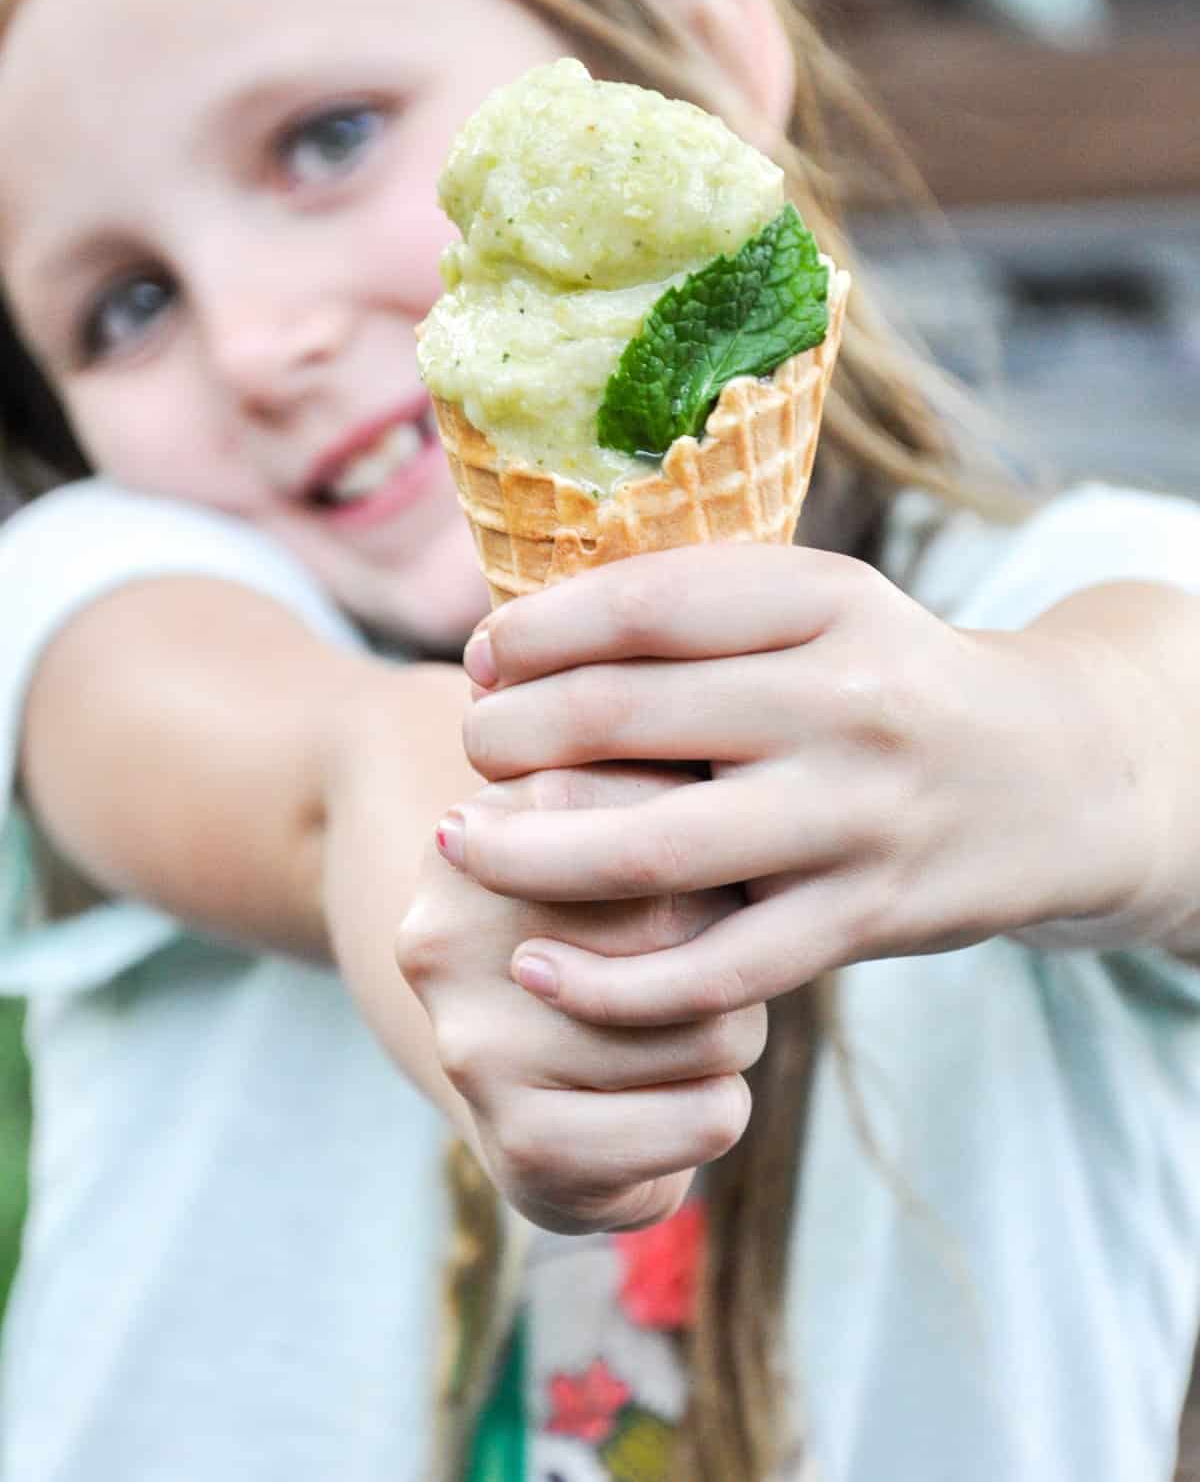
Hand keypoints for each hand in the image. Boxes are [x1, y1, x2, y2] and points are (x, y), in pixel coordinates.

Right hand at [400, 764, 763, 1232]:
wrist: (529, 1081)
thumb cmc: (613, 922)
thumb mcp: (627, 822)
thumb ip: (677, 779)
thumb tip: (747, 796)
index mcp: (478, 828)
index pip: (658, 816)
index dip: (719, 851)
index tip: (708, 870)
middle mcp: (452, 931)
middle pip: (688, 919)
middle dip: (734, 945)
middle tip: (708, 959)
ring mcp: (476, 1044)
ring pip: (710, 1027)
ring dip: (734, 1034)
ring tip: (687, 1030)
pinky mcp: (522, 1142)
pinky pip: (703, 1118)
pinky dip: (720, 1110)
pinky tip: (681, 1098)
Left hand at [445, 545, 1147, 1024]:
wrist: (1057, 778)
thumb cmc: (894, 683)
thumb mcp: (826, 608)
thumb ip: (702, 610)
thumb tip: (522, 640)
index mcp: (827, 602)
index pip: (646, 605)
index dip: (536, 631)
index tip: (482, 656)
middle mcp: (845, 704)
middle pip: (627, 719)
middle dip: (512, 734)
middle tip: (472, 748)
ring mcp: (856, 819)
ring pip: (656, 852)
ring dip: (529, 855)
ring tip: (460, 846)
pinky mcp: (863, 919)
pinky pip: (716, 969)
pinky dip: (612, 981)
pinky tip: (538, 965)